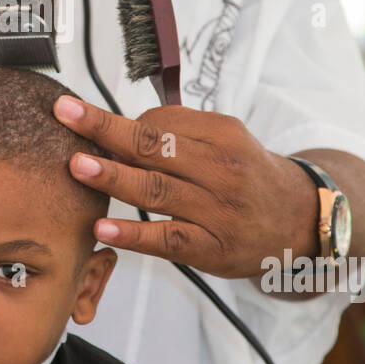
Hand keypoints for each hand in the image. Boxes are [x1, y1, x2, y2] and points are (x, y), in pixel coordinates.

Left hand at [52, 96, 317, 278]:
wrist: (299, 221)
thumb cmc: (248, 176)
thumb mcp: (227, 141)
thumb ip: (181, 133)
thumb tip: (119, 131)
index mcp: (224, 135)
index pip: (163, 121)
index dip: (119, 120)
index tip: (80, 115)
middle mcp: (222, 170)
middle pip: (155, 146)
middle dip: (106, 129)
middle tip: (65, 115)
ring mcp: (217, 211)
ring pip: (156, 190)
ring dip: (113, 177)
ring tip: (76, 166)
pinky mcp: (211, 249)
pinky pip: (166, 240)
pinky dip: (133, 235)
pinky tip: (102, 230)